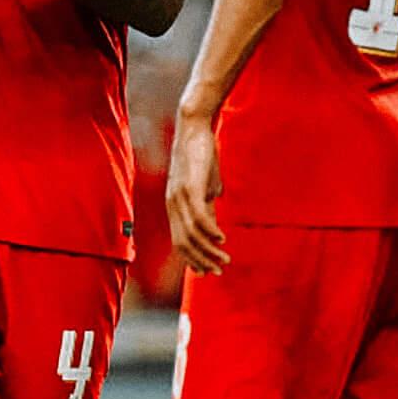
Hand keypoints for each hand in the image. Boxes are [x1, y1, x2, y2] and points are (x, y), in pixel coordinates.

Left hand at [166, 108, 227, 273]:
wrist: (194, 127)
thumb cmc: (201, 156)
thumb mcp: (205, 187)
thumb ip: (207, 208)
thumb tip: (214, 230)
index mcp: (174, 206)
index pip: (180, 241)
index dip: (193, 259)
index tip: (208, 271)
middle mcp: (172, 204)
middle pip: (183, 243)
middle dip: (201, 260)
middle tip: (219, 270)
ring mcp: (179, 196)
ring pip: (191, 234)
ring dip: (209, 250)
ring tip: (225, 259)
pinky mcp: (190, 187)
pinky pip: (198, 217)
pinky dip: (210, 231)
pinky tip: (222, 238)